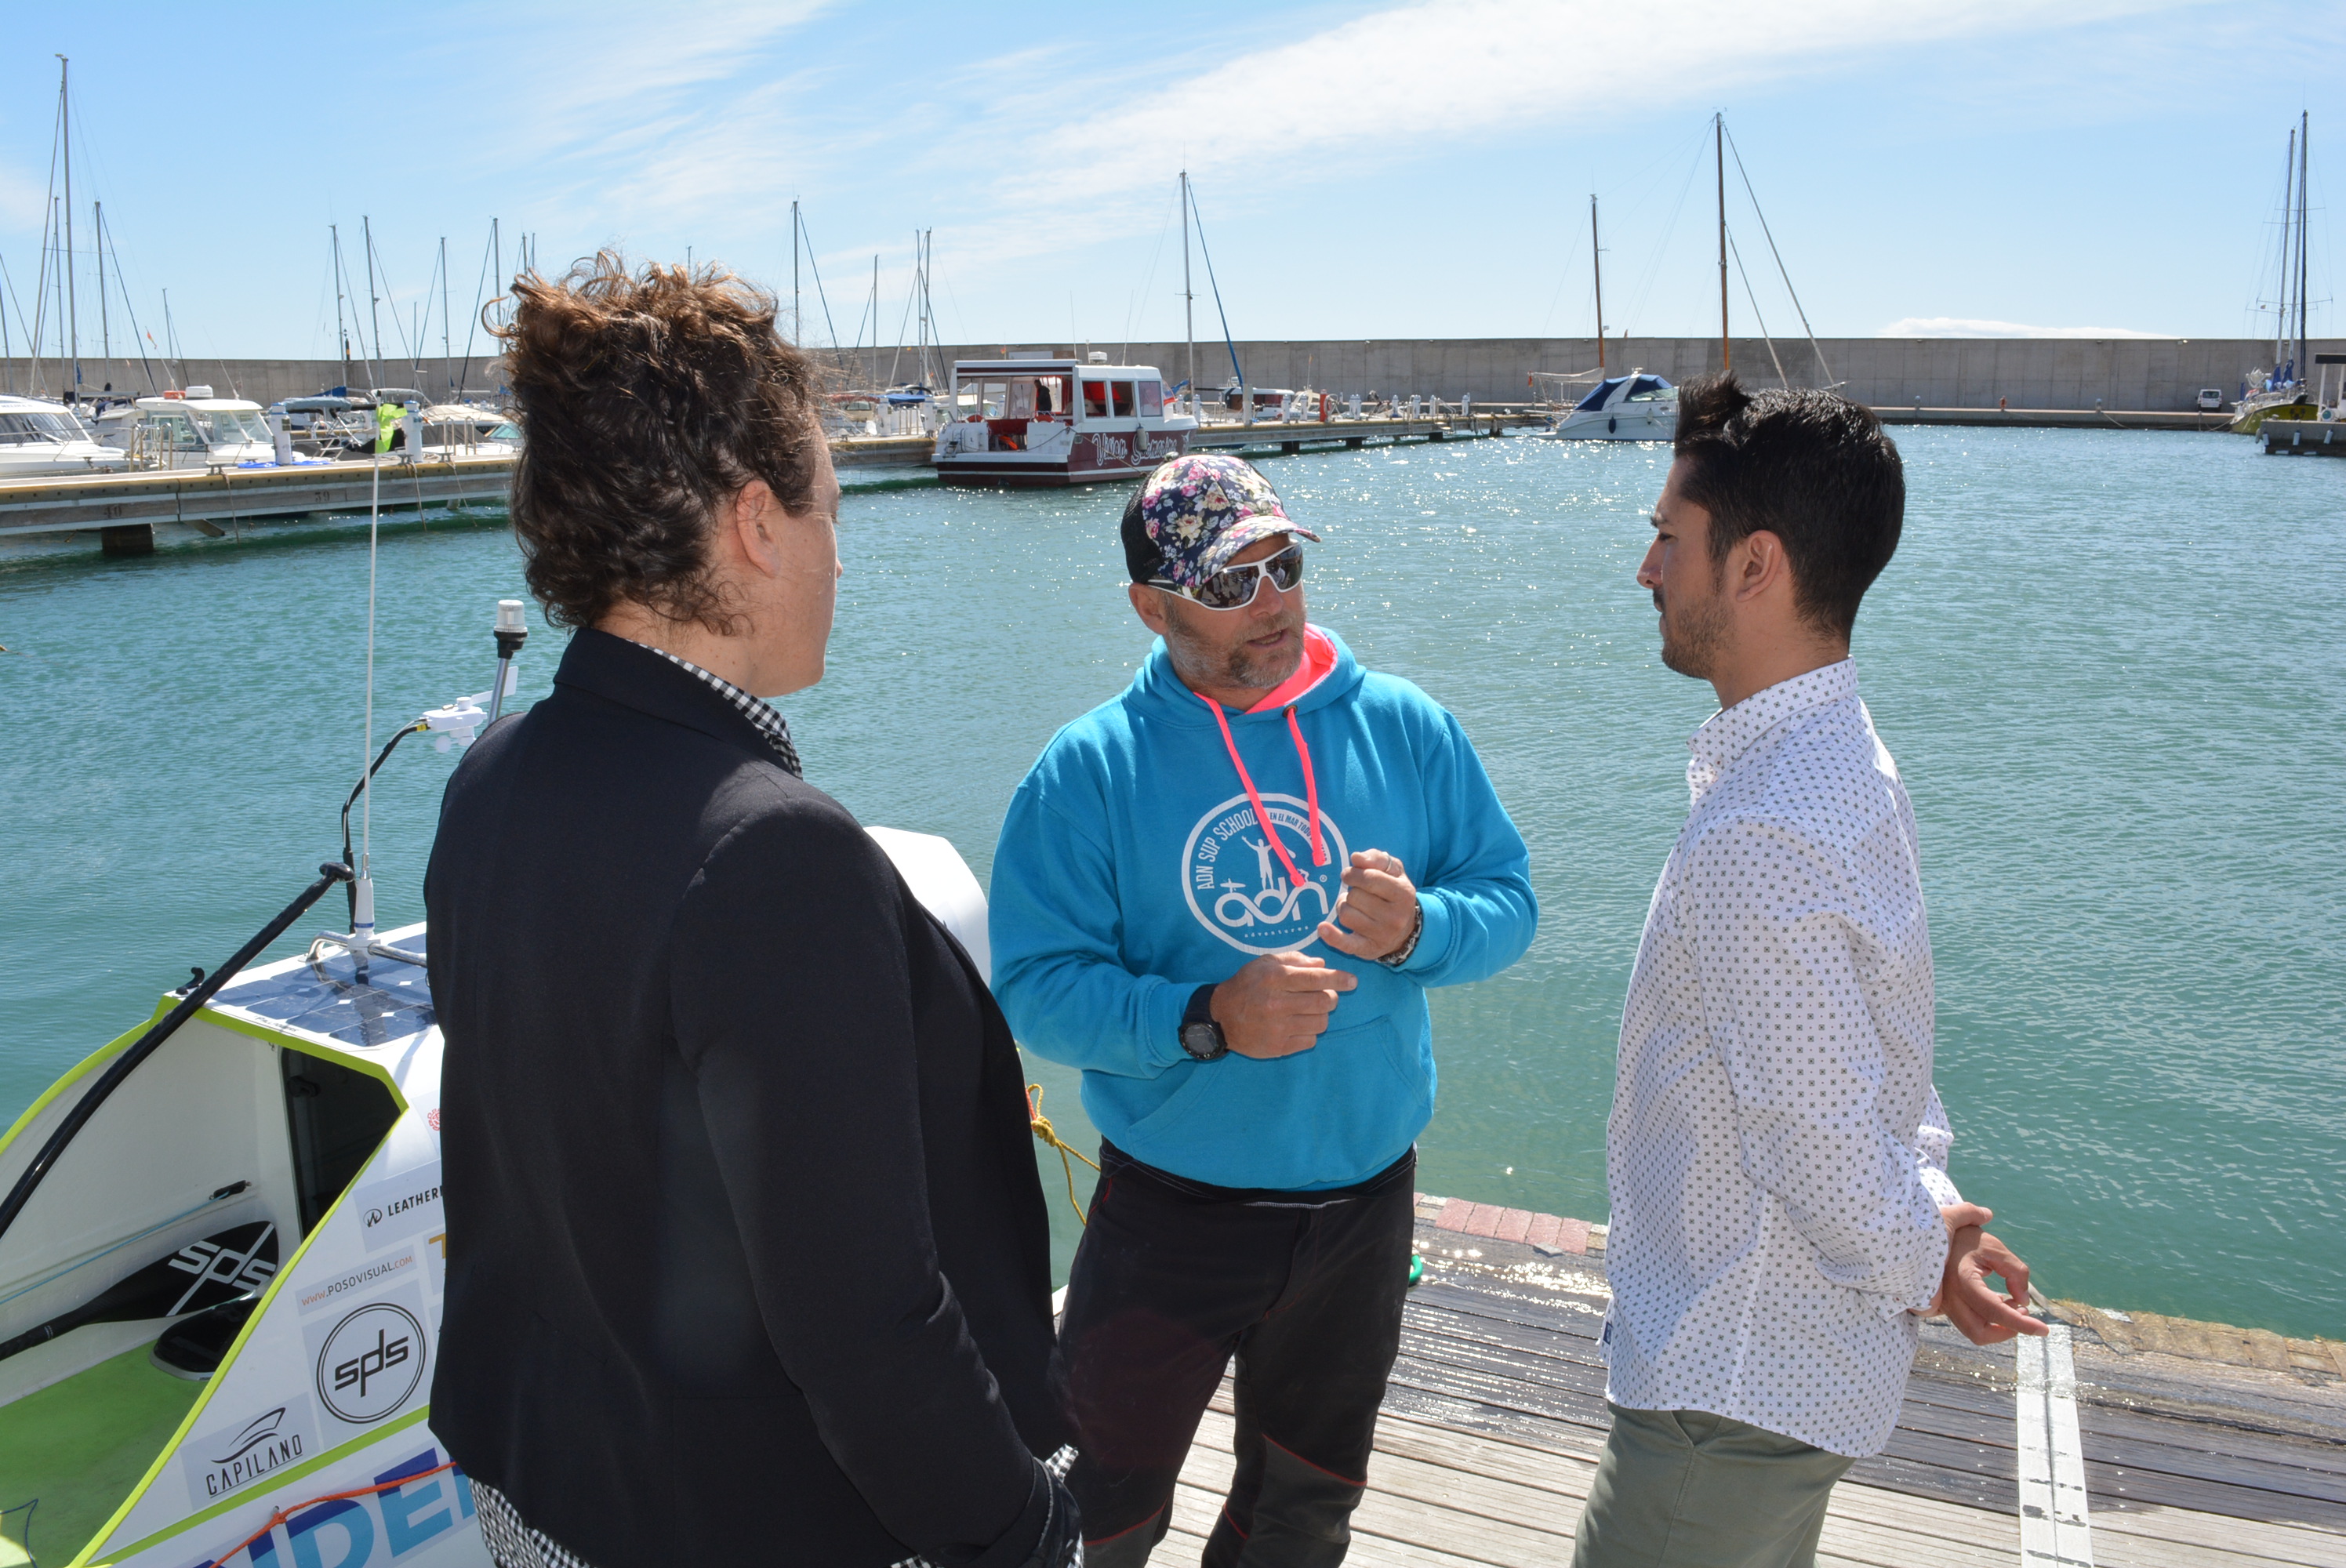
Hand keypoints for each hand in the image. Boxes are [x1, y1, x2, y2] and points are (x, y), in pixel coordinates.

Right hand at [1211, 951, 1358, 1058]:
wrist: (1221, 1018)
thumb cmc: (1246, 986)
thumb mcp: (1265, 963)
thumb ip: (1294, 959)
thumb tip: (1322, 964)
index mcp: (1275, 979)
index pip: (1316, 978)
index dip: (1338, 979)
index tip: (1352, 982)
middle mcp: (1277, 1003)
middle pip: (1324, 1002)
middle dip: (1330, 998)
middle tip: (1323, 997)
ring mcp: (1278, 1028)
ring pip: (1321, 1023)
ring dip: (1321, 1016)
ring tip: (1308, 1012)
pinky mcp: (1278, 1047)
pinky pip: (1310, 1040)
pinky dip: (1309, 1033)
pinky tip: (1297, 1026)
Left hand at [1316, 849, 1419, 961]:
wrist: (1405, 929)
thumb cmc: (1394, 893)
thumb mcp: (1393, 871)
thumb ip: (1376, 859)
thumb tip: (1356, 857)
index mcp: (1404, 894)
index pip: (1370, 879)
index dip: (1353, 874)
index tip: (1349, 874)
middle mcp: (1396, 917)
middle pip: (1355, 897)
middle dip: (1351, 892)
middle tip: (1358, 894)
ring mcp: (1382, 935)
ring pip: (1346, 914)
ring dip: (1344, 907)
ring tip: (1355, 907)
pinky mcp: (1368, 949)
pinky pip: (1346, 943)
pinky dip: (1333, 937)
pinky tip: (1322, 928)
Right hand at [1930, 1204, 2046, 1344]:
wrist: (1936, 1235)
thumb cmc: (1968, 1240)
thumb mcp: (1996, 1248)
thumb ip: (2016, 1273)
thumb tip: (2024, 1302)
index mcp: (1962, 1280)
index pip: (1994, 1311)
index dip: (2022, 1324)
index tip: (2044, 1329)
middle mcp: (1949, 1297)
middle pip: (1979, 1333)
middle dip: (2007, 1330)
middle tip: (2024, 1312)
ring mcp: (1945, 1304)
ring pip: (1974, 1332)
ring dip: (1998, 1326)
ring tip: (2011, 1302)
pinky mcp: (1947, 1307)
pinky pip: (1970, 1324)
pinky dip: (1989, 1321)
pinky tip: (2000, 1301)